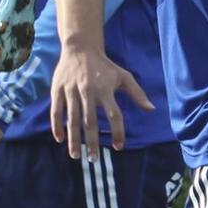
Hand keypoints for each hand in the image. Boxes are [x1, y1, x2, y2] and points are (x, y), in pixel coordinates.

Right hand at [50, 43, 152, 159]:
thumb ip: (136, 94)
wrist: (80, 48)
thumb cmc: (104, 66)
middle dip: (92, 142)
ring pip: (72, 119)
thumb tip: (151, 109)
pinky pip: (56, 111)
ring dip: (74, 139)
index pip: (114, 115)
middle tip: (94, 160)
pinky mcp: (57, 90)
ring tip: (76, 155)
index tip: (119, 146)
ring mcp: (71, 91)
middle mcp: (88, 91)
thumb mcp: (123, 76)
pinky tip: (59, 139)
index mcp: (105, 89)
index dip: (117, 132)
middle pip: (90, 121)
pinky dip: (57, 126)